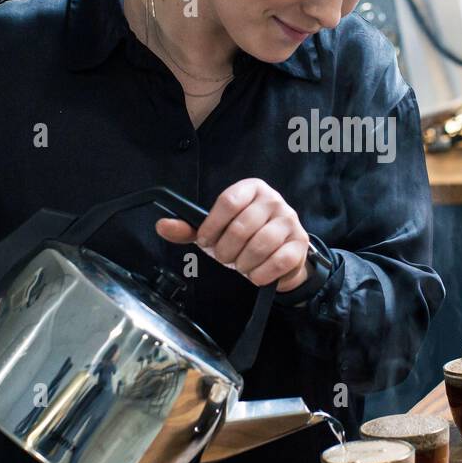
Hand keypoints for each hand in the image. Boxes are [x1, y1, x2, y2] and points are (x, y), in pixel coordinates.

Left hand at [155, 178, 311, 292]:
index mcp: (251, 189)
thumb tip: (162, 226)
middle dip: (226, 250)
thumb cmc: (245, 239)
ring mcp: (290, 220)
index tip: (204, 241)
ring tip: (241, 265)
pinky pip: (278, 260)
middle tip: (224, 258)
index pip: (228, 201)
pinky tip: (256, 273)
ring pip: (260, 244)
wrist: (279, 256)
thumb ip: (190, 228)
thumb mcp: (216, 231)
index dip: (212, 225)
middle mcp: (273, 199)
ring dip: (244, 263)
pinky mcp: (300, 243)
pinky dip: (261, 273)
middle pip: (242, 226)